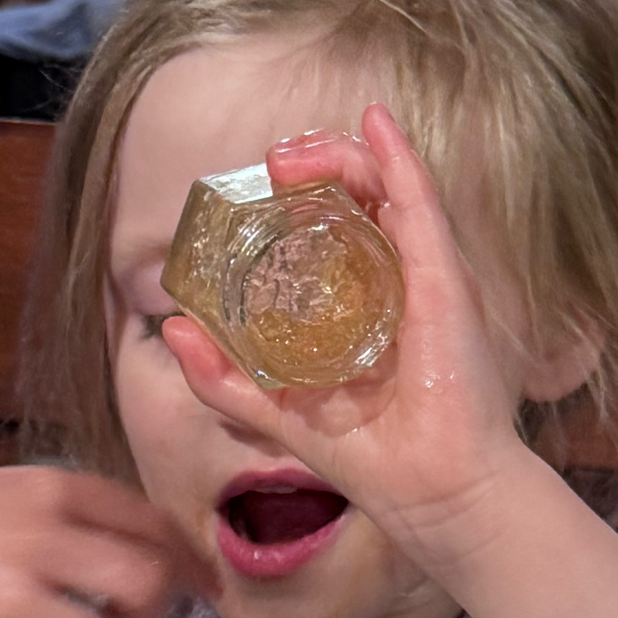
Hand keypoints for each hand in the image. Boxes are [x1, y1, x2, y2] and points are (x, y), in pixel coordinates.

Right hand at [0, 467, 211, 617]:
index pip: (148, 524)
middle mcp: (32, 540)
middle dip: (150, 607)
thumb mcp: (14, 492)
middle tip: (129, 615)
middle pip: (144, 584)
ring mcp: (4, 602)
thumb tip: (178, 563)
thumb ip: (87, 515)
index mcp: (46, 490)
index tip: (200, 587)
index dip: (185, 561)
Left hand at [160, 104, 540, 569]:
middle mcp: (400, 280)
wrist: (434, 495)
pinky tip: (376, 122)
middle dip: (313, 167)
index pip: (335, 228)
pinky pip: (421, 203)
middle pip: (358, 196)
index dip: (299, 198)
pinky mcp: (446, 280)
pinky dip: (400, 158)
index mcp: (366, 304)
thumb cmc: (373, 458)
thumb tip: (171, 327)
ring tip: (294, 155)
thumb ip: (225, 377)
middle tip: (271, 168)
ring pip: (385, 187)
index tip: (258, 190)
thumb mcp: (278, 410)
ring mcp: (426, 276)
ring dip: (341, 155)